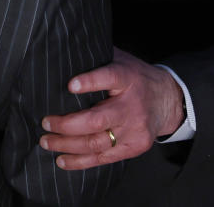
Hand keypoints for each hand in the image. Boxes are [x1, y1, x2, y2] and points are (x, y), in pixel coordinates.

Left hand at [40, 48, 184, 170]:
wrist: (168, 100)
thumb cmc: (135, 77)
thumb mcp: (121, 60)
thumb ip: (98, 56)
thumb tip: (64, 50)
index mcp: (127, 78)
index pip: (109, 77)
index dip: (90, 82)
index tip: (70, 85)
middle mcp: (131, 106)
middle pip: (97, 119)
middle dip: (67, 124)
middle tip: (45, 123)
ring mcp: (133, 129)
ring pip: (96, 142)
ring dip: (67, 144)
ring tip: (46, 141)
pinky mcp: (134, 147)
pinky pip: (103, 158)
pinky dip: (80, 161)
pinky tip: (62, 159)